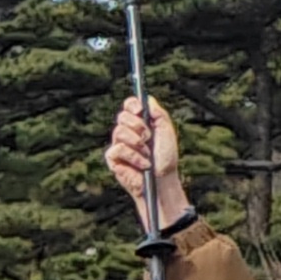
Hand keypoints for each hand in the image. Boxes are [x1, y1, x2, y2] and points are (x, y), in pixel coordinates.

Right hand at [106, 97, 193, 234]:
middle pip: (122, 116)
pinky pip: (118, 149)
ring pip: (119, 132)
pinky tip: (142, 164)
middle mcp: (128, 132)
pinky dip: (133, 156)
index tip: (140, 110)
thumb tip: (148, 99)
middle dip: (138, 126)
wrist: (161, 180)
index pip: (129, 106)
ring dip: (137, 143)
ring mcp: (119, 145)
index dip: (132, 105)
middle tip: (148, 137)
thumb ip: (159, 114)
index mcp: (140, 123)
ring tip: (146, 154)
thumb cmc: (165, 159)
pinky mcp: (113, 158)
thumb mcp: (166, 133)